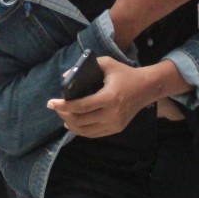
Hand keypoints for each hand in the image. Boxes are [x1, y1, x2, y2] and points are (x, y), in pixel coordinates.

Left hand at [46, 57, 164, 137]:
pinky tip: (73, 124)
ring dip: (71, 124)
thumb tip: (65, 77)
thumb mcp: (106, 63)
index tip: (51, 103)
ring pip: (85, 131)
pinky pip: (94, 134)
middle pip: (80, 120)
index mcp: (109, 98)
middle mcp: (112, 114)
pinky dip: (81, 130)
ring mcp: (114, 124)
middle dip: (64, 114)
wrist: (147, 88)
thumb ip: (85, 66)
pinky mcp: (116, 129)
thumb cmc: (125, 73)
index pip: (81, 106)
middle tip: (56, 108)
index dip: (64, 106)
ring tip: (63, 115)